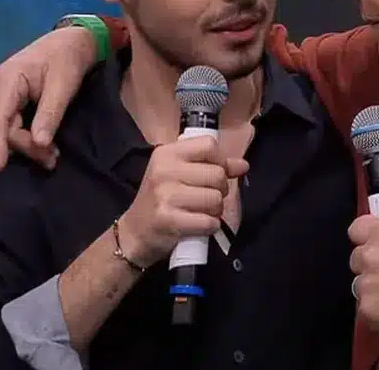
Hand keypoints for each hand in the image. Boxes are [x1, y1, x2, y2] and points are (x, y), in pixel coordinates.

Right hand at [0, 26, 98, 170]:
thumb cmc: (67, 60)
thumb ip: (50, 114)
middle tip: (51, 159)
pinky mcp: (1, 99)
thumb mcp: (63, 87)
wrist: (69, 43)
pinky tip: (38, 145)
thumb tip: (38, 143)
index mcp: (6, 79)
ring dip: (19, 145)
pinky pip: (2, 124)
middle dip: (18, 147)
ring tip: (49, 156)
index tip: (0, 167)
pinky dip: (17, 138)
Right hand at [118, 136, 248, 268]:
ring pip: (216, 199)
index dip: (221, 161)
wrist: (135, 233)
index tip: (215, 173)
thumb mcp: (180, 174)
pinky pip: (209, 222)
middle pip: (218, 175)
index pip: (209, 145)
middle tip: (207, 197)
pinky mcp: (169, 220)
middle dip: (220, 190)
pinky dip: (209, 226)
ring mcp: (165, 196)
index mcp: (167, 153)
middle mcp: (164, 171)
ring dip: (215, 210)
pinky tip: (198, 225)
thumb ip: (212, 166)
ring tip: (201, 212)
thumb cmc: (162, 199)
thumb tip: (243, 165)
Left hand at [348, 215, 378, 341]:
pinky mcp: (367, 309)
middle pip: (356, 258)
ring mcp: (365, 285)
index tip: (373, 244)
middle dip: (370, 264)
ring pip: (359, 284)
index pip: (356, 228)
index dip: (364, 236)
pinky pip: (365, 306)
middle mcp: (369, 257)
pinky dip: (377, 308)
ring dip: (372, 287)